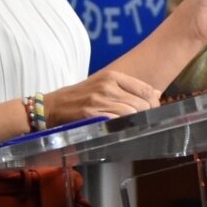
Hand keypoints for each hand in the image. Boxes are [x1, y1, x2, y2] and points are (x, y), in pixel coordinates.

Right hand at [45, 69, 159, 124]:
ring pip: (132, 114)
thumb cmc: (80, 98)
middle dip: (145, 115)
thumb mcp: (104, 86)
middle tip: (141, 122)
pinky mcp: (91, 114)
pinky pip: (117, 123)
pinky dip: (121, 128)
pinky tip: (117, 130)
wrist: (51, 106)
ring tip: (128, 126)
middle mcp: (107, 85)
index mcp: (112, 76)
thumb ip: (129, 89)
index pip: (146, 89)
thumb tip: (155, 94)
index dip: (154, 103)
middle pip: (142, 103)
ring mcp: (99, 99)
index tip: (151, 111)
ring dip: (134, 123)